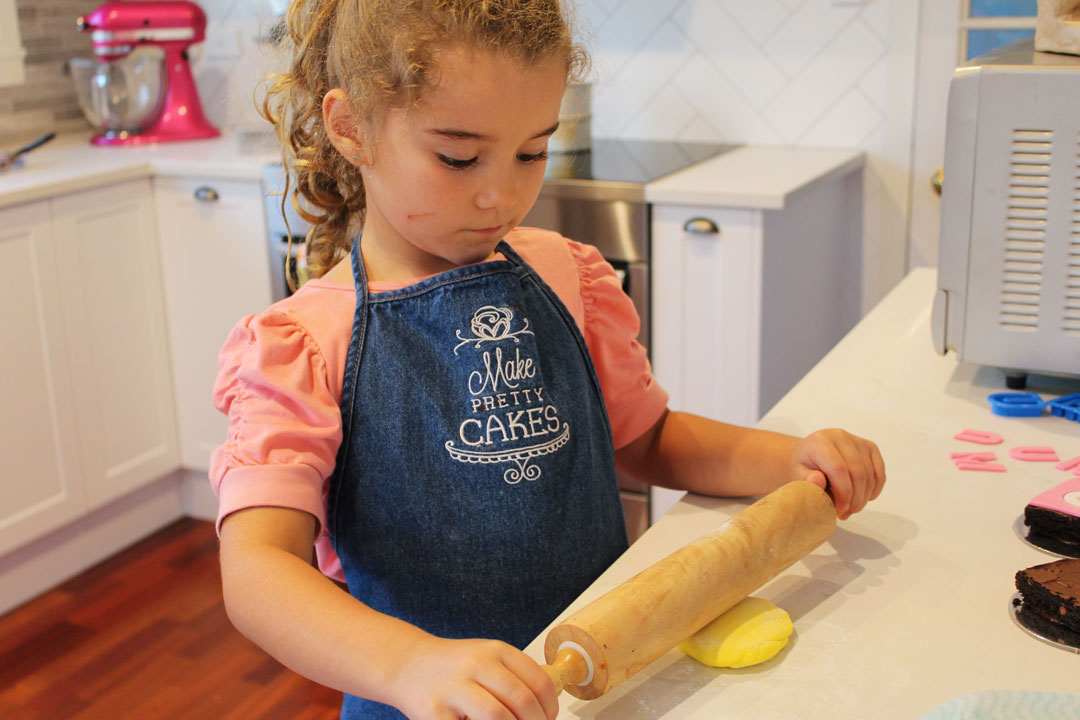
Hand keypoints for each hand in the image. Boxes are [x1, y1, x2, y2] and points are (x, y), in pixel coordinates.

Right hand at [391, 635, 557, 719]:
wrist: (407, 665)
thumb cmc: (453, 667)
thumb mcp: (487, 658)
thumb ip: (515, 676)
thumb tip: (546, 709)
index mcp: (495, 651)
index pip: (539, 682)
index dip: (550, 708)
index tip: (548, 719)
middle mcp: (476, 664)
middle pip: (522, 701)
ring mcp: (454, 688)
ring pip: (498, 717)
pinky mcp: (435, 712)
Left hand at [790, 429, 884, 518]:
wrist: (808, 454)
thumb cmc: (802, 466)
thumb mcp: (796, 474)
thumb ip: (805, 480)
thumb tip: (817, 481)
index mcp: (820, 441)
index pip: (839, 468)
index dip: (843, 493)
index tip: (840, 509)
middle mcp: (840, 436)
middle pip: (857, 473)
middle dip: (854, 499)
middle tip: (846, 513)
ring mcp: (857, 441)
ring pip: (870, 475)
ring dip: (863, 498)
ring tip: (851, 508)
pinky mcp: (870, 448)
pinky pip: (879, 473)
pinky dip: (874, 490)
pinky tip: (863, 498)